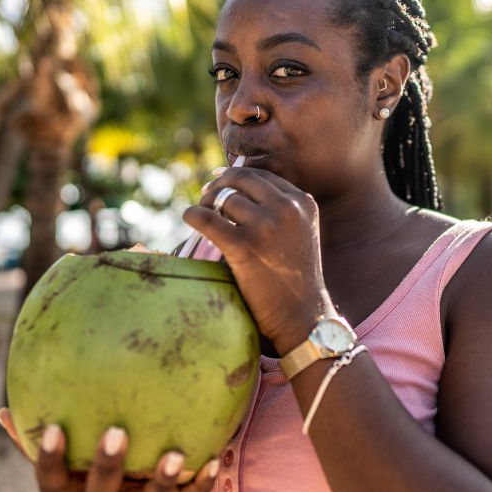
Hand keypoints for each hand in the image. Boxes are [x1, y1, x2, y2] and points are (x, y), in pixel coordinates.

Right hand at [0, 408, 218, 491]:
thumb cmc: (89, 474)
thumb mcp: (66, 461)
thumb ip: (35, 438)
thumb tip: (0, 411)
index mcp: (74, 490)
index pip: (51, 482)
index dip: (48, 459)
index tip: (52, 427)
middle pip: (100, 491)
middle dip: (107, 464)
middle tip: (116, 431)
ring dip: (162, 479)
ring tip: (176, 454)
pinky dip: (199, 483)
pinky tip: (215, 457)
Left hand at [185, 167, 330, 353]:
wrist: (302, 316)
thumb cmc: (295, 279)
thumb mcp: (301, 233)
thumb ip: (280, 210)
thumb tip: (237, 188)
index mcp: (302, 203)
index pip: (261, 175)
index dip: (235, 176)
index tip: (219, 183)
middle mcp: (287, 209)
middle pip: (241, 179)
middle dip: (219, 185)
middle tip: (206, 196)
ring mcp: (267, 226)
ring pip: (223, 198)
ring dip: (206, 202)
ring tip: (201, 214)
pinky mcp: (245, 246)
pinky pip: (206, 219)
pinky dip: (192, 215)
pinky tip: (189, 218)